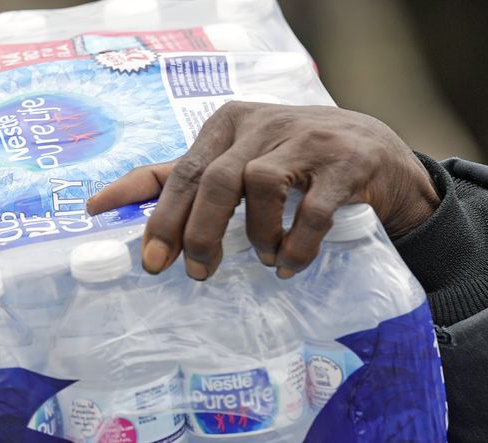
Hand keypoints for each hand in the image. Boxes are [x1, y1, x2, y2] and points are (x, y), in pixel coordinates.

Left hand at [86, 103, 440, 279]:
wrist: (382, 156)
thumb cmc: (295, 163)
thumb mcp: (238, 160)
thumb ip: (181, 179)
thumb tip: (106, 201)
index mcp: (229, 125)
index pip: (179, 170)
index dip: (148, 207)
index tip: (112, 229)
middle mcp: (264, 124)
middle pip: (213, 180)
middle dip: (194, 232)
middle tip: (192, 273)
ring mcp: (308, 139)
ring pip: (259, 186)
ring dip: (254, 235)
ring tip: (261, 260)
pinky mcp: (348, 162)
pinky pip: (311, 210)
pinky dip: (295, 245)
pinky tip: (288, 265)